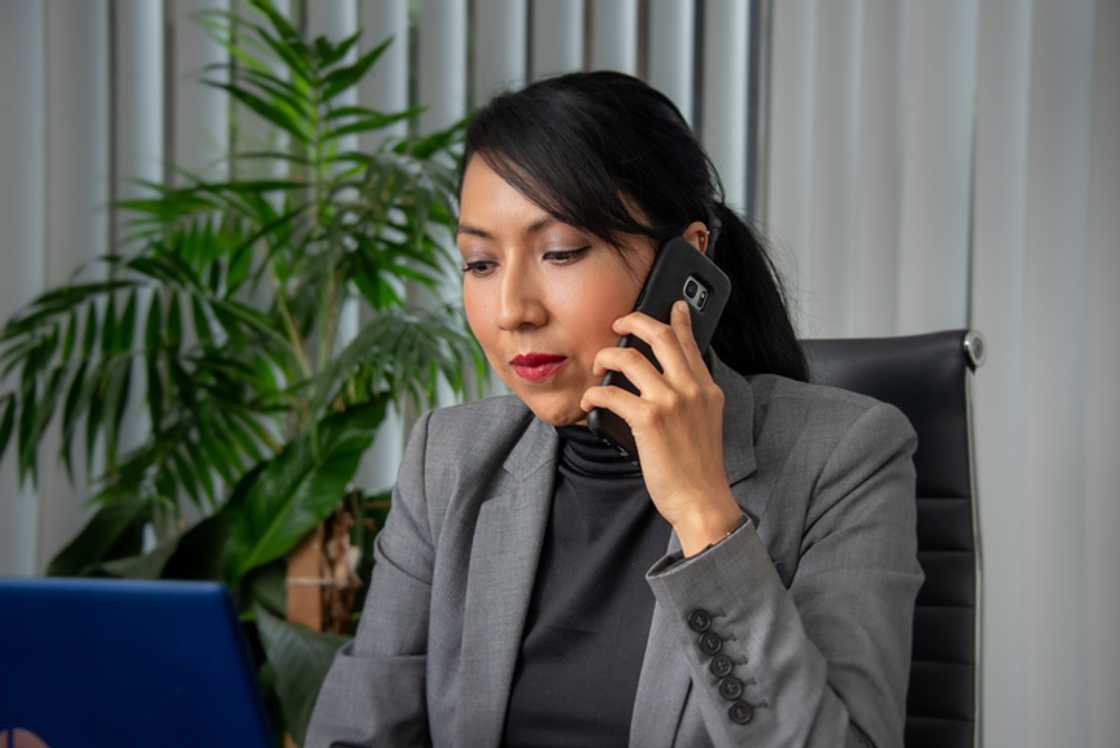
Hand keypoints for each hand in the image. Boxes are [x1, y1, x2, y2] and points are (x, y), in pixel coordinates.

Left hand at [580, 300, 743, 555]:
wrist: (702, 501)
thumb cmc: (698, 469)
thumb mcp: (706, 423)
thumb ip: (692, 398)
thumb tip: (669, 382)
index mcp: (708, 389)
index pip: (691, 343)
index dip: (679, 319)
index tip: (673, 304)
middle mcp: (691, 389)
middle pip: (660, 336)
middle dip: (634, 320)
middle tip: (618, 323)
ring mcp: (671, 402)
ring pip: (630, 357)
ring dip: (605, 358)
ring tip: (597, 368)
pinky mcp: (649, 420)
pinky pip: (611, 392)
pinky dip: (594, 393)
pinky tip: (590, 401)